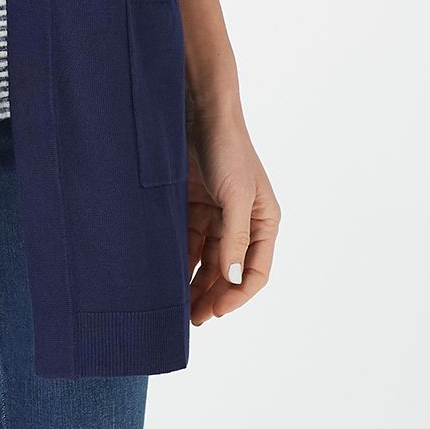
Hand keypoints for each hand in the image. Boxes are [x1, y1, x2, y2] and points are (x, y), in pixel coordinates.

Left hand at [184, 100, 278, 323]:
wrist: (198, 110)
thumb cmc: (227, 148)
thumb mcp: (235, 196)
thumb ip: (234, 238)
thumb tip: (230, 279)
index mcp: (263, 222)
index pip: (255, 271)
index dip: (236, 294)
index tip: (215, 311)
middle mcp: (242, 223)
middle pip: (227, 270)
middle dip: (212, 295)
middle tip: (191, 318)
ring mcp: (216, 215)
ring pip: (205, 260)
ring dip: (193, 282)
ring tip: (175, 305)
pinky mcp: (192, 206)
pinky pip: (187, 241)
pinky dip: (179, 259)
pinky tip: (165, 276)